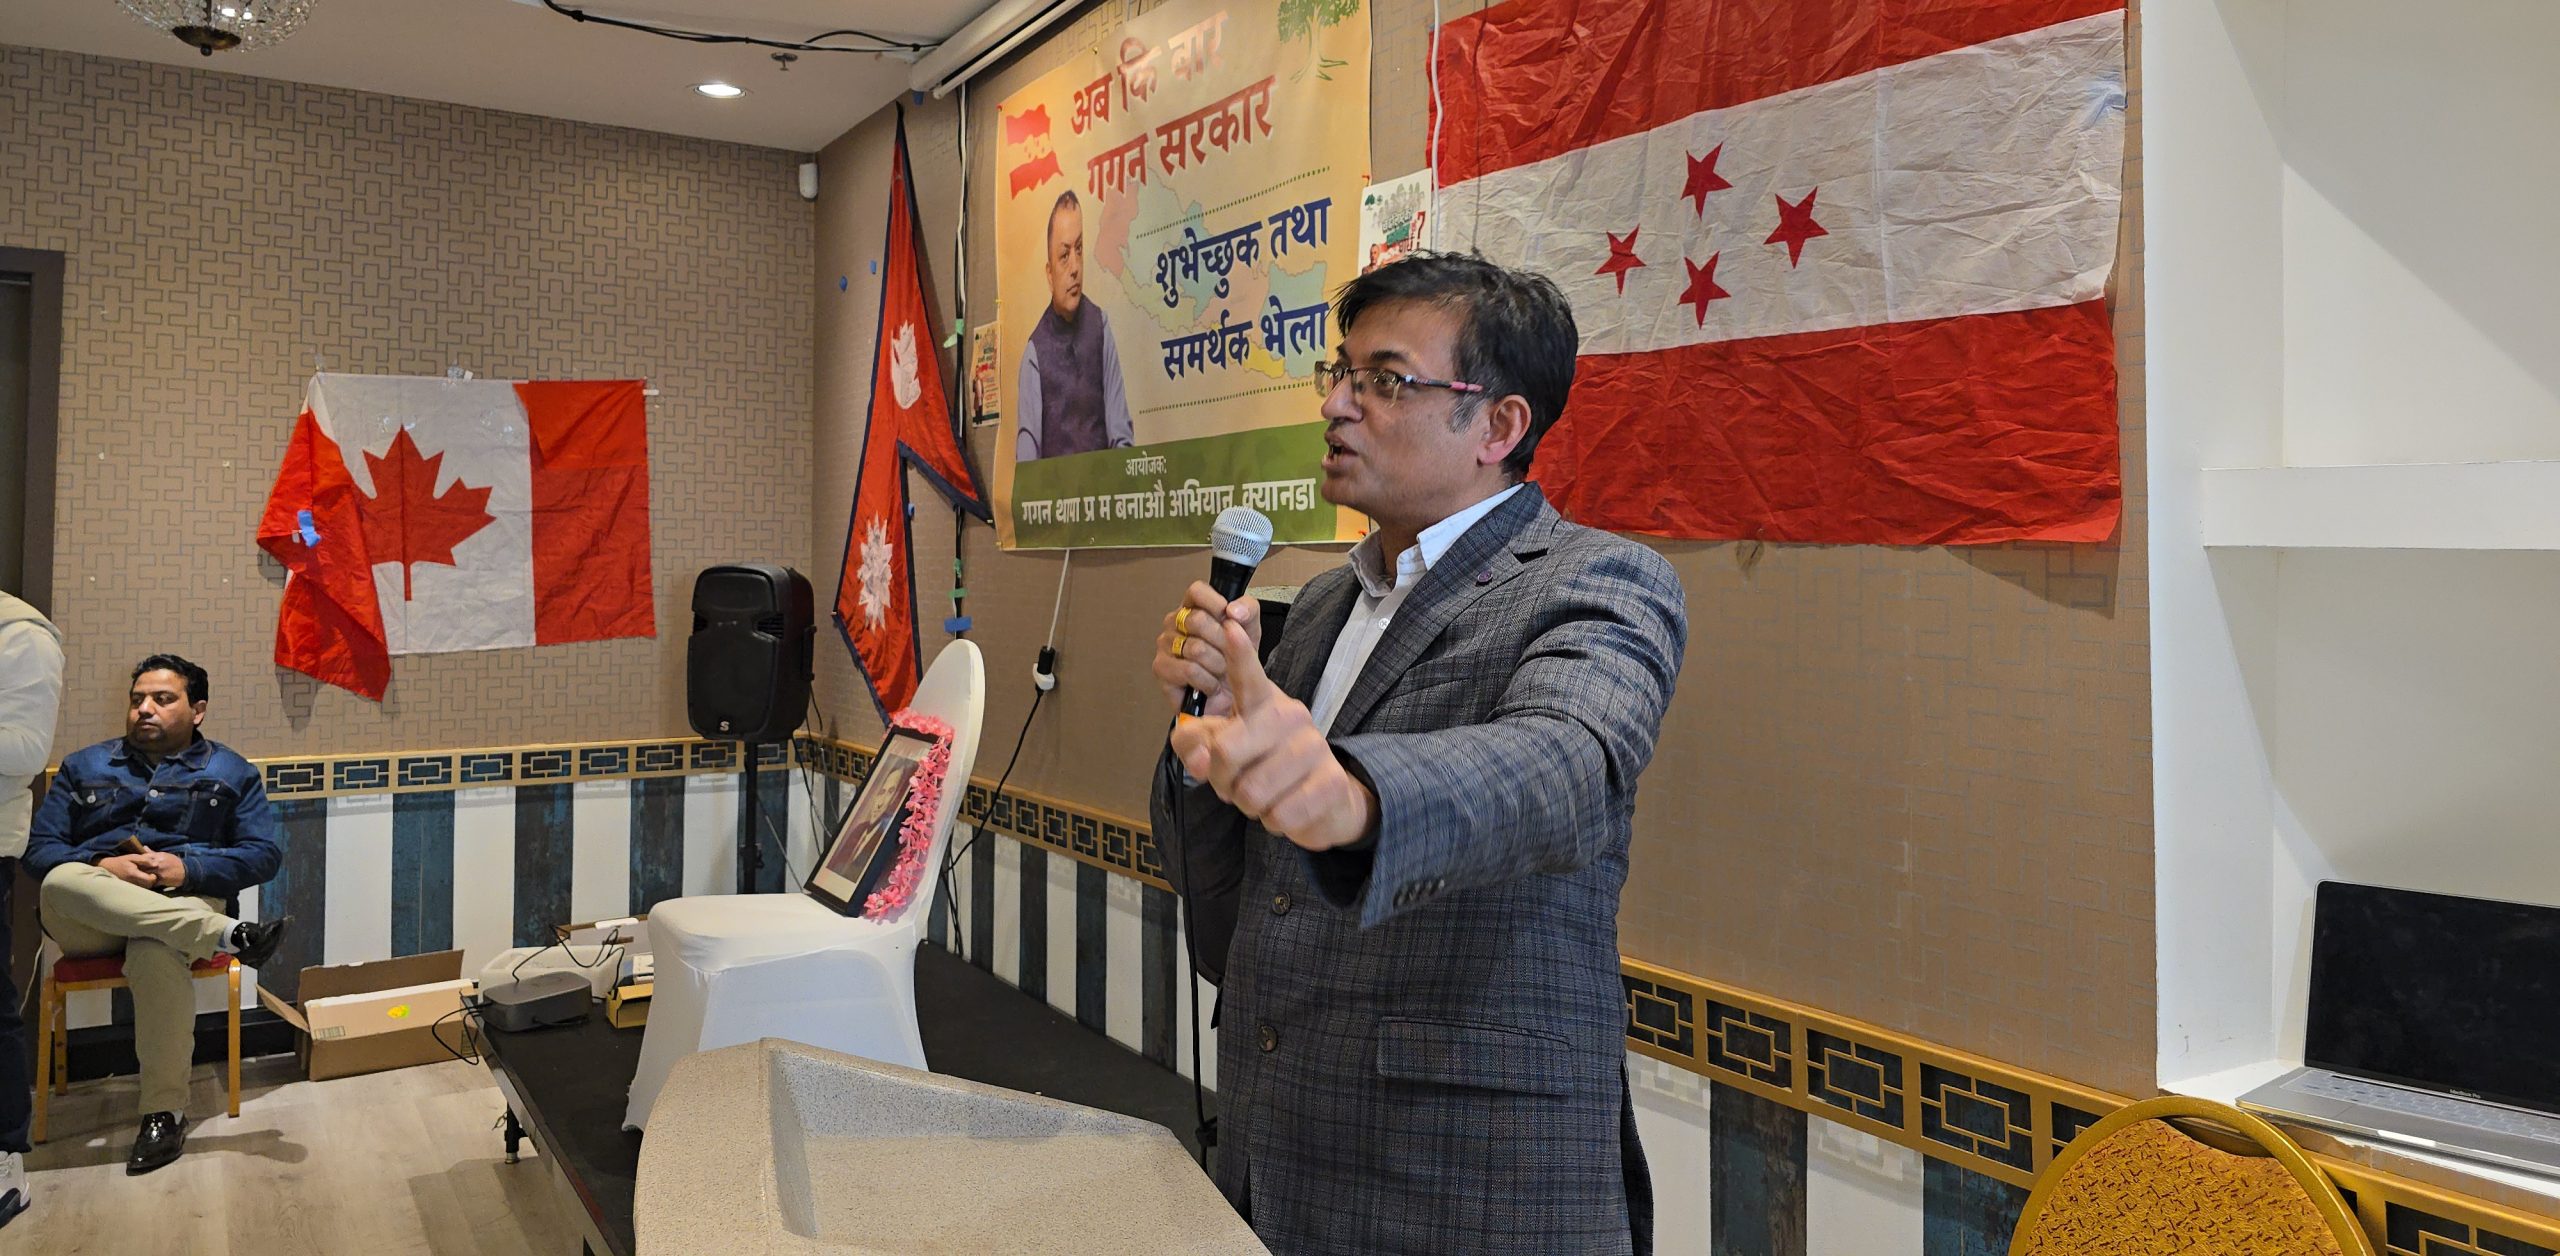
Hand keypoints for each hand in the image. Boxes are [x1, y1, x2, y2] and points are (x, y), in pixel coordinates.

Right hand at [98, 854, 158, 888]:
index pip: (150, 880)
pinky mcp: (128, 888)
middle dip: (152, 880)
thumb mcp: (132, 857)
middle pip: (149, 885)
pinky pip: (140, 889)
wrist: (107, 868)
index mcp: (133, 874)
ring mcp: (130, 886)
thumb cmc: (121, 861)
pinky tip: (140, 879)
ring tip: (145, 876)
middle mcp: (132, 882)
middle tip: (150, 874)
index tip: (152, 872)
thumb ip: (144, 860)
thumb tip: (156, 864)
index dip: (154, 876)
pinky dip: (142, 885)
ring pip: (145, 888)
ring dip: (147, 883)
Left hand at [139, 851, 186, 888]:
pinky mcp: (161, 880)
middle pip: (142, 866)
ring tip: (139, 877)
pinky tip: (146, 883)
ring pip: (145, 874)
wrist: (186, 871)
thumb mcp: (165, 855)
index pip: (143, 857)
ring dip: (142, 876)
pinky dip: (148, 883)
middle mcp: (158, 863)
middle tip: (134, 871)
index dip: (138, 860)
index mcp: (158, 856)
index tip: (135, 863)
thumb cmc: (175, 862)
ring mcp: (159, 872)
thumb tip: (144, 847)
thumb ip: (153, 852)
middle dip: (138, 869)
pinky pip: (151, 882)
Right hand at [1152, 582, 1261, 717]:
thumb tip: (1234, 609)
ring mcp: (1165, 645)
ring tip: (1221, 670)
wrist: (1232, 695)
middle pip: (1198, 620)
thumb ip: (1248, 611)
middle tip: (1230, 653)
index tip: (1228, 616)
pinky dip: (1207, 681)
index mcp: (1194, 608)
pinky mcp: (1161, 668)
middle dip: (1223, 642)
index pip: (1197, 591)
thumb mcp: (1250, 631)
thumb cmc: (1235, 660)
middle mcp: (1176, 623)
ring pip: (1196, 648)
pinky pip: (1189, 670)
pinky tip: (1210, 684)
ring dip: (1218, 665)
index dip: (1215, 603)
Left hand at [1169, 619, 1376, 851]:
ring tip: (1264, 798)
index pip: (1247, 676)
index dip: (1237, 654)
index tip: (1231, 625)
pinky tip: (1287, 811)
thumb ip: (1195, 745)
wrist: (1326, 803)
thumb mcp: (1225, 752)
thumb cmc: (1266, 769)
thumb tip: (1195, 758)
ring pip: (1251, 792)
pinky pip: (1280, 815)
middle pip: (1226, 754)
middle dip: (1221, 782)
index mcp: (1263, 704)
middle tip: (1236, 786)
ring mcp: (1314, 747)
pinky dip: (1274, 823)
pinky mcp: (1331, 782)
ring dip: (1249, 807)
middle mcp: (1291, 717)